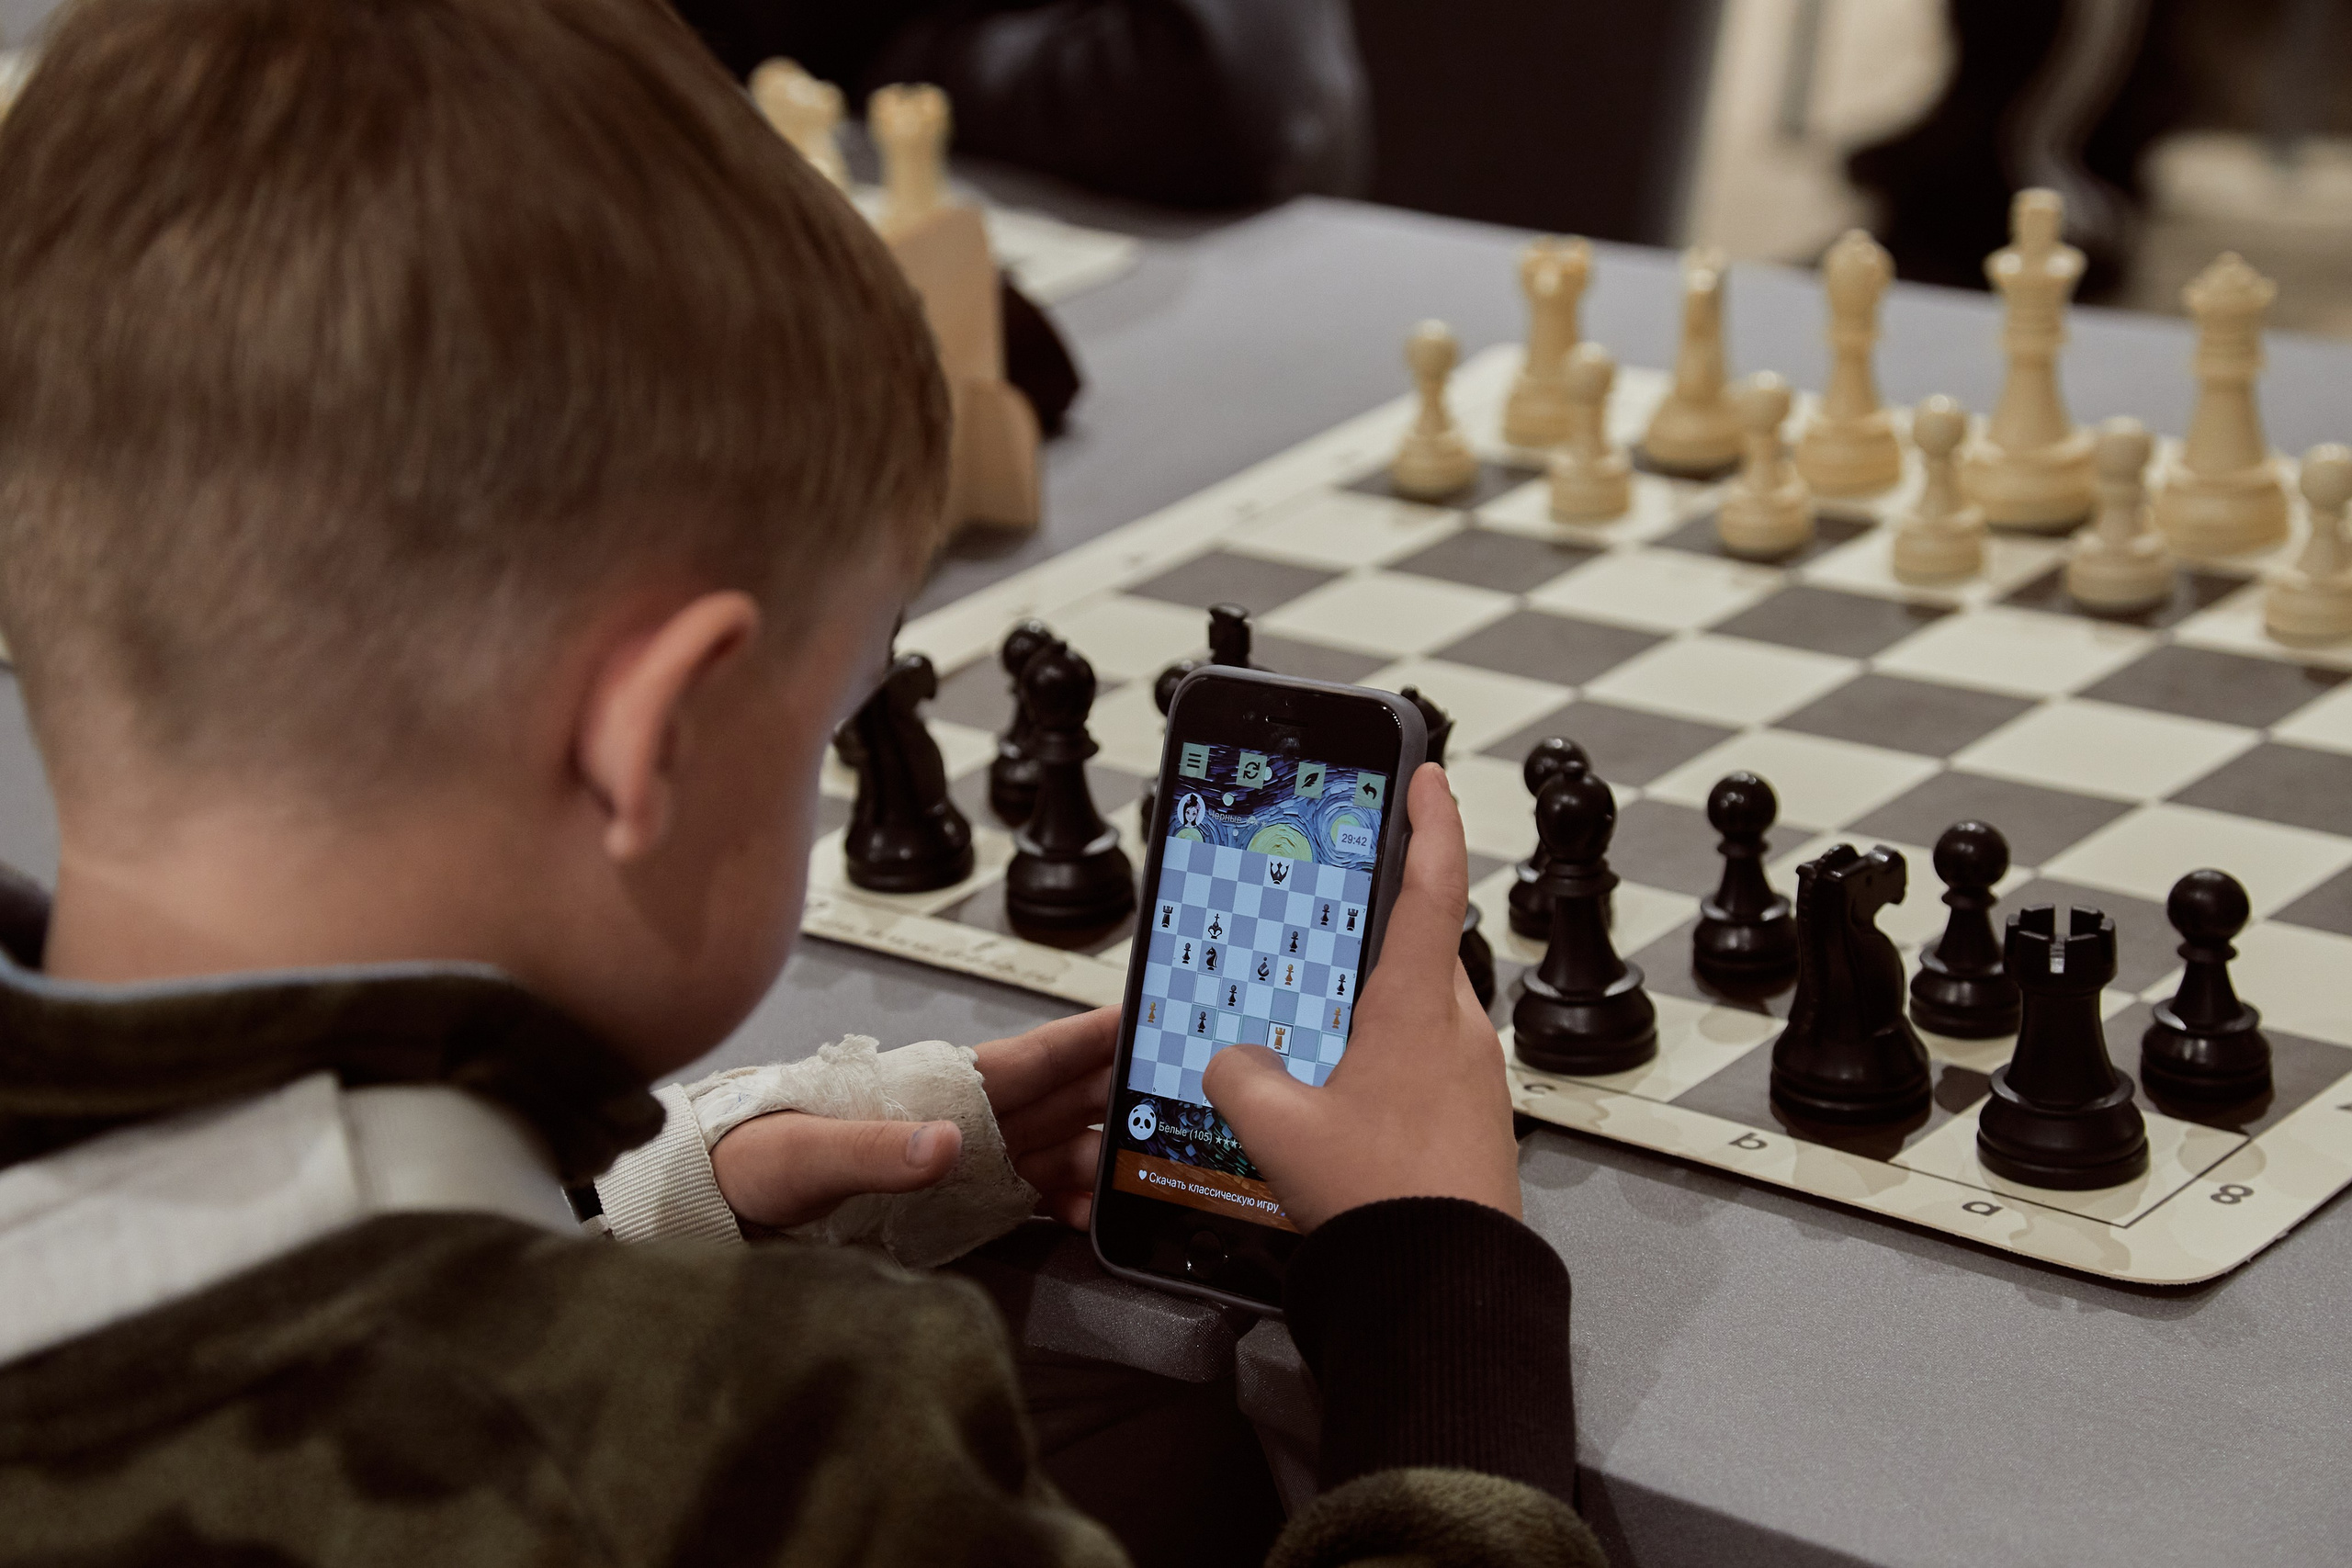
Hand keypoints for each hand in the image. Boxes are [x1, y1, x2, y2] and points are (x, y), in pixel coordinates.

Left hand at [709, 1007, 1116, 1231]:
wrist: (719, 1206)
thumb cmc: (752, 1163)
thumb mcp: (807, 1156)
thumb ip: (875, 1150)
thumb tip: (947, 1141)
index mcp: (935, 1087)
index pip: (1030, 1057)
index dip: (1089, 1037)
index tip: (1141, 1015)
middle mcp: (961, 1115)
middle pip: (1062, 1096)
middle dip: (1119, 1092)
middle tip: (1179, 1094)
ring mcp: (964, 1155)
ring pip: (1057, 1144)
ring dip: (1101, 1156)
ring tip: (1144, 1172)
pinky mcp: (956, 1196)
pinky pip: (1030, 1191)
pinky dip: (1069, 1201)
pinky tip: (1095, 1215)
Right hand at [1202, 763, 1521, 1231]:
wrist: (1448, 1289)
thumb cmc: (1387, 1204)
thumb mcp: (1277, 1128)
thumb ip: (1239, 1074)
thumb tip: (1232, 1060)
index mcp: (1420, 1004)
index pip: (1433, 879)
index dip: (1429, 816)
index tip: (1425, 774)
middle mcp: (1457, 1030)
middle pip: (1414, 949)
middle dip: (1365, 934)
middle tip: (1324, 919)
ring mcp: (1470, 1077)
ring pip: (1413, 1013)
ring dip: (1366, 1008)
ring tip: (1310, 1033)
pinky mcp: (1468, 1121)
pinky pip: (1419, 1065)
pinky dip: (1378, 1059)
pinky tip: (1337, 1099)